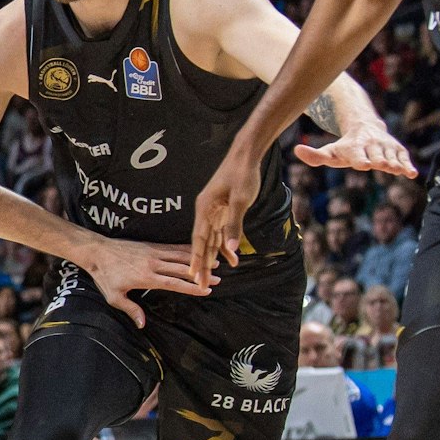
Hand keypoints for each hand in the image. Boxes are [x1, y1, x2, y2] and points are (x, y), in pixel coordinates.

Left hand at [79, 234, 216, 328]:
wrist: (97, 251)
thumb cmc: (105, 276)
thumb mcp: (114, 296)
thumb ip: (130, 309)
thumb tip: (142, 324)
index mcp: (146, 277)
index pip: (174, 283)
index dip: (191, 287)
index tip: (206, 290)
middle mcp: (153, 263)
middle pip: (182, 269)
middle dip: (200, 275)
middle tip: (218, 279)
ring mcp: (153, 252)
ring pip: (180, 256)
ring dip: (198, 260)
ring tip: (215, 263)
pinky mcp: (151, 245)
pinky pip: (172, 247)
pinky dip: (185, 249)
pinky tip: (196, 250)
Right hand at [190, 153, 262, 282]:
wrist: (246, 155)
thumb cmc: (243, 175)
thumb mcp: (240, 201)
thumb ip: (234, 225)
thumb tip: (232, 248)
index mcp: (205, 209)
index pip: (199, 239)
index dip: (197, 258)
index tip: (193, 275)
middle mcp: (206, 212)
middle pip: (203, 243)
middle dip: (203, 264)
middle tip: (201, 284)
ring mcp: (214, 211)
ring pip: (212, 239)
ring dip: (214, 257)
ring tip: (214, 277)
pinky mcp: (223, 210)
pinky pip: (222, 231)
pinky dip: (226, 244)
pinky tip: (232, 257)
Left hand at [295, 119, 416, 177]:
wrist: (364, 127)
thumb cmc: (344, 146)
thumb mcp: (329, 151)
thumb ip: (314, 156)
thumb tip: (296, 150)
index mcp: (355, 147)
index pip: (359, 155)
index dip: (361, 160)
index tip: (365, 164)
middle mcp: (372, 145)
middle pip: (378, 156)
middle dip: (380, 160)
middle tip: (383, 165)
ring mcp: (386, 146)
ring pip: (392, 156)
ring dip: (396, 163)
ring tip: (400, 170)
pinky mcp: (397, 149)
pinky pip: (404, 157)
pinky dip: (408, 165)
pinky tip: (412, 174)